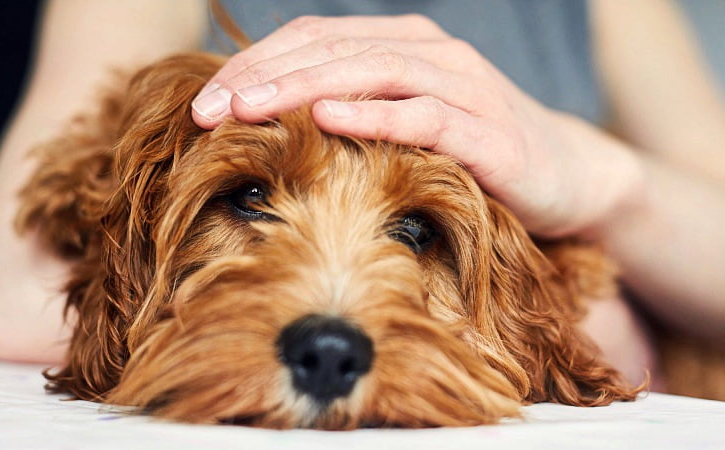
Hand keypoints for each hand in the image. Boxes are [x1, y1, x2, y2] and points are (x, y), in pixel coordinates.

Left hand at [192, 15, 640, 236]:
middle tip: (208, 107)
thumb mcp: (408, 126)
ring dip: (304, 88)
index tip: (206, 100)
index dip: (256, 64)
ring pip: (372, 72)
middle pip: (333, 51)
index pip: (315, 41)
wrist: (569, 177)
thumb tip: (276, 127)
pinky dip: (375, 114)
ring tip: (249, 108)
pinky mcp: (488, 131)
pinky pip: (425, 115)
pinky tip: (330, 119)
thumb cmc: (473, 153)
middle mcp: (431, 53)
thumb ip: (355, 113)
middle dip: (264, 76)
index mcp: (403, 46)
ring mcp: (463, 87)